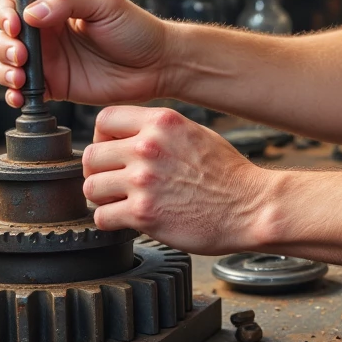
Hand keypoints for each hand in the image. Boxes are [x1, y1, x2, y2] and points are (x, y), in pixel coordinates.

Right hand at [0, 0, 168, 108]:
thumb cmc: (137, 30)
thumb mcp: (104, 3)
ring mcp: (49, 60)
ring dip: (5, 71)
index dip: (5, 14)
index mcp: (55, 5)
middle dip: (4, 46)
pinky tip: (22, 96)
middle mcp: (47, 32)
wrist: (157, 65)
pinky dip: (15, 95)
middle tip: (22, 55)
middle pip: (3, 36)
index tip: (14, 25)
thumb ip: (67, 1)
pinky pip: (23, 92)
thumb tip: (32, 12)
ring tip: (22, 78)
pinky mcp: (55, 85)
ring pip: (7, 64)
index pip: (13, 3)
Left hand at [82, 106, 264, 254]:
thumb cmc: (229, 175)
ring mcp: (143, 181)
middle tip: (114, 183)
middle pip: (91, 156)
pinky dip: (111, 221)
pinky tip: (129, 219)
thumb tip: (131, 136)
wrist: (251, 208)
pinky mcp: (144, 214)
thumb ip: (160, 131)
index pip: (104, 120)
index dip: (102, 138)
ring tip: (122, 203)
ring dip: (103, 198)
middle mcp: (148, 147)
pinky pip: (102, 217)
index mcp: (161, 122)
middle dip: (99, 172)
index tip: (111, 153)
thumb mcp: (196, 133)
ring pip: (90, 188)